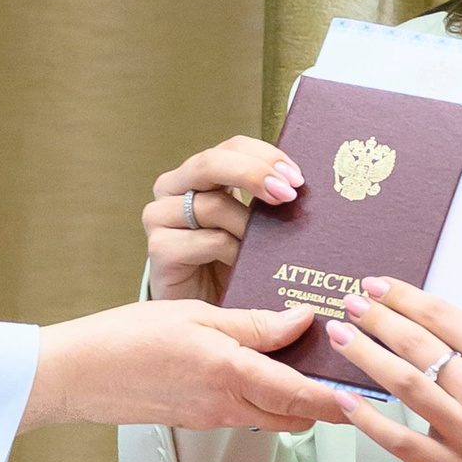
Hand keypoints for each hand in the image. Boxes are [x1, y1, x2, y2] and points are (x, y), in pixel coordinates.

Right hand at [22, 298, 339, 432]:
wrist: (76, 376)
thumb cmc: (126, 338)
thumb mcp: (196, 316)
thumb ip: (252, 323)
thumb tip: (301, 321)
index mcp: (230, 375)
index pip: (300, 396)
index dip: (338, 399)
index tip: (367, 394)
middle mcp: (226, 406)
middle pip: (295, 416)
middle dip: (325, 403)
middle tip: (347, 374)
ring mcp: (212, 417)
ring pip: (272, 416)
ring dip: (296, 400)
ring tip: (311, 365)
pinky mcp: (198, 418)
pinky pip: (246, 412)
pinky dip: (266, 397)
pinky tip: (263, 367)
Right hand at [142, 134, 302, 296]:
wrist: (205, 315)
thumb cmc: (232, 265)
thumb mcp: (254, 226)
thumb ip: (267, 201)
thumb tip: (303, 186)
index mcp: (200, 174)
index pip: (232, 147)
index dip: (265, 156)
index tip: (296, 178)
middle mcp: (174, 188)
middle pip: (211, 163)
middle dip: (253, 174)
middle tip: (288, 193)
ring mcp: (160, 217)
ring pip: (211, 205)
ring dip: (248, 225)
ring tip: (270, 245)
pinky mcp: (158, 248)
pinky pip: (205, 241)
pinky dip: (232, 251)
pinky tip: (243, 264)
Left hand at [322, 277, 461, 461]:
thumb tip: (417, 319)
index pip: (442, 316)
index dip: (403, 297)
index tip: (376, 285)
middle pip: (417, 344)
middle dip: (377, 318)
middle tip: (350, 303)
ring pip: (404, 383)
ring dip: (365, 354)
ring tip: (340, 335)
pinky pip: (400, 439)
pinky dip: (368, 419)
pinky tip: (345, 399)